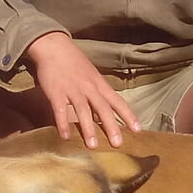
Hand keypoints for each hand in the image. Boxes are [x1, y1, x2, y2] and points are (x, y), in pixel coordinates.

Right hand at [24, 32, 140, 147]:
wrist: (54, 46)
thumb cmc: (74, 63)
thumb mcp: (92, 75)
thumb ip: (99, 93)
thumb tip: (106, 113)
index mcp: (99, 84)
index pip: (117, 101)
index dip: (128, 115)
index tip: (138, 130)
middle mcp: (89, 87)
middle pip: (102, 108)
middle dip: (111, 126)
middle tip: (117, 144)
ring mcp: (72, 89)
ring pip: (83, 110)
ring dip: (88, 128)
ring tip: (92, 146)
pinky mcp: (56, 91)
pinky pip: (60, 109)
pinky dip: (63, 123)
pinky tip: (65, 136)